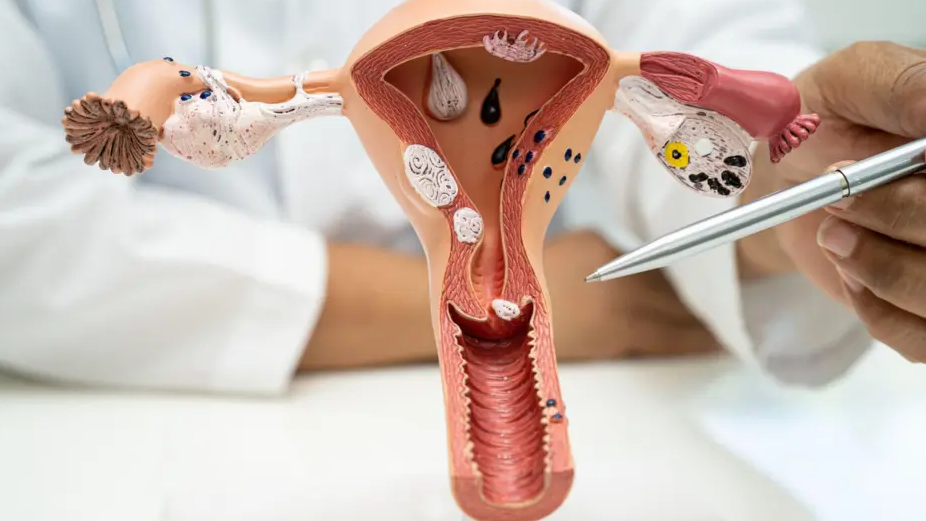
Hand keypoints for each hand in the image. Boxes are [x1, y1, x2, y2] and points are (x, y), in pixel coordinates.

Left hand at [544, 231, 718, 359]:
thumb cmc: (530, 336)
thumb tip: (664, 338)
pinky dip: (642, 267)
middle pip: (675, 300)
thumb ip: (629, 343)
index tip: (723, 342)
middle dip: (697, 311)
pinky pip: (631, 255)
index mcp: (619, 326)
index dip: (702, 338)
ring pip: (658, 274)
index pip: (676, 332)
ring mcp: (608, 257)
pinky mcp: (596, 237)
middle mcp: (620, 288)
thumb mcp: (588, 352)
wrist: (488, 294)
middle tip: (719, 320)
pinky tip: (652, 275)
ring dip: (675, 287)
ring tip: (693, 299)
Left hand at [754, 42, 925, 361]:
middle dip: (901, 216)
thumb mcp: (853, 79)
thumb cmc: (825, 122)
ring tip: (838, 234)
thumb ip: (900, 85)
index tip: (884, 166)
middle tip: (840, 199)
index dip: (922, 196)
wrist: (788, 179)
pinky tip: (853, 273)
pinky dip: (875, 309)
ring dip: (883, 268)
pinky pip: (920, 341)